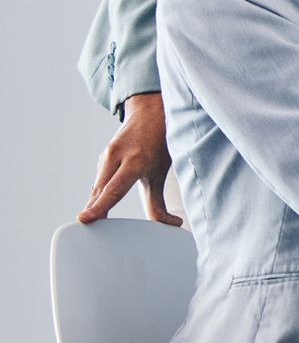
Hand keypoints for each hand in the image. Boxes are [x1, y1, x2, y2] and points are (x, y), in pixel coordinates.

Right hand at [79, 92, 180, 224]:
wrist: (150, 113)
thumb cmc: (160, 143)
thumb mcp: (161, 171)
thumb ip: (159, 201)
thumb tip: (171, 224)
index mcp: (134, 160)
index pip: (114, 188)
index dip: (100, 206)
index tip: (84, 218)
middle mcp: (116, 156)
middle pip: (101, 191)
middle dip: (93, 211)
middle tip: (86, 229)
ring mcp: (106, 156)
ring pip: (98, 187)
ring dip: (95, 205)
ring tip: (92, 222)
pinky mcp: (102, 159)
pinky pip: (99, 182)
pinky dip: (99, 196)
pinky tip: (99, 206)